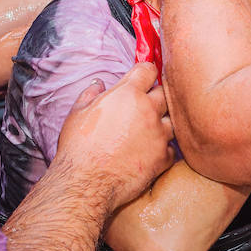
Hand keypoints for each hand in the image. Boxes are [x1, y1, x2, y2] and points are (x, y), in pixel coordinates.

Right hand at [55, 63, 174, 209]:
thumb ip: (90, 94)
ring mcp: (159, 134)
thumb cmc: (78, 147)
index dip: (146, 71)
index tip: (144, 76)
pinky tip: (151, 151)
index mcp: (128, 94)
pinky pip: (172, 148)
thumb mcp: (77, 113)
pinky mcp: (163, 157)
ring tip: (148, 130)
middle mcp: (148, 110)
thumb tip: (97, 84)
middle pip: (165, 93)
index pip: (148, 69)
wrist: (86, 182)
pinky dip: (164, 148)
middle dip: (156, 96)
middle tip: (144, 105)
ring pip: (172, 120)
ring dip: (162, 122)